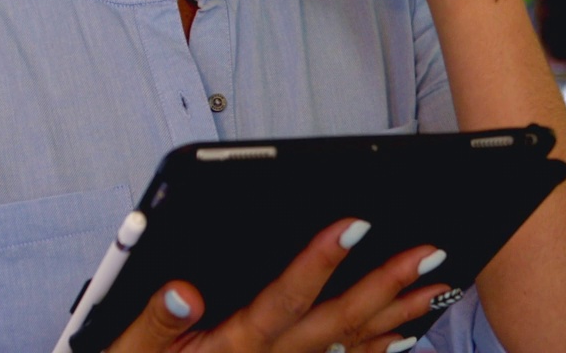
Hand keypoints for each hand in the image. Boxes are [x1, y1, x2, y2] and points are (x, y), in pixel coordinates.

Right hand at [107, 219, 449, 352]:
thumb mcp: (129, 348)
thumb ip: (156, 320)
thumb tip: (185, 291)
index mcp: (232, 345)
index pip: (284, 299)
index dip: (320, 262)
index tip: (355, 226)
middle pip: (336, 323)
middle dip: (384, 286)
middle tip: (428, 253)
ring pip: (351, 346)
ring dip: (395, 315)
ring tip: (436, 285)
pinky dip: (378, 350)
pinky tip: (406, 333)